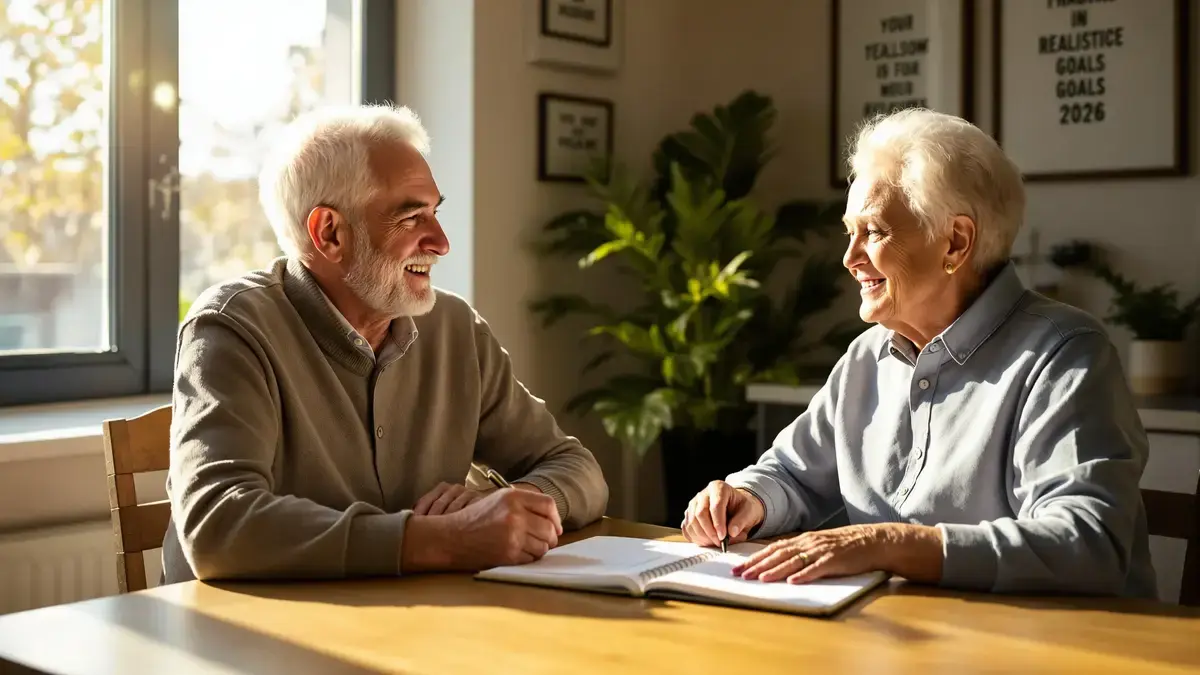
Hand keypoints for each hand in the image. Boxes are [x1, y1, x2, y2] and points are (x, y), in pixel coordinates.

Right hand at [402, 488, 563, 572]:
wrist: (451, 537)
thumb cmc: (475, 519)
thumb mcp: (498, 500)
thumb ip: (524, 504)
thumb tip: (551, 520)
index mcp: (513, 497)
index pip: (548, 505)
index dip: (555, 518)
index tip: (554, 526)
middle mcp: (515, 514)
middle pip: (549, 528)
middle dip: (550, 537)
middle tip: (544, 541)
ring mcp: (513, 535)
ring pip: (543, 546)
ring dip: (539, 549)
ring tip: (526, 547)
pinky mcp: (509, 553)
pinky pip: (531, 558)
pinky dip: (528, 558)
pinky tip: (516, 553)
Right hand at [681, 481, 764, 547]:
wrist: (737, 508)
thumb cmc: (742, 508)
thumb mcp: (749, 512)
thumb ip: (741, 521)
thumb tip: (731, 532)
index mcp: (718, 487)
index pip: (715, 506)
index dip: (718, 523)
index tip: (723, 537)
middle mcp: (703, 494)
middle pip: (700, 514)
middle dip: (710, 532)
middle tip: (720, 543)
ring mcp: (693, 504)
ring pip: (691, 522)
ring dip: (703, 537)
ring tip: (715, 543)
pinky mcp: (689, 515)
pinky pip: (687, 528)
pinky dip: (696, 538)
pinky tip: (707, 541)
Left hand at [731, 523, 942, 583]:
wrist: (874, 541)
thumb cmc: (845, 546)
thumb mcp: (819, 545)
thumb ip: (801, 552)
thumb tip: (778, 562)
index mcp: (803, 540)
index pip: (773, 549)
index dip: (754, 558)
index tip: (738, 568)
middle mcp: (809, 543)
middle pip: (778, 554)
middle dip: (757, 565)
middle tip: (740, 575)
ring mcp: (822, 551)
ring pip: (793, 561)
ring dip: (774, 570)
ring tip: (759, 579)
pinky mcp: (836, 560)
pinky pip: (817, 568)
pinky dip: (804, 575)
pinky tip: (793, 581)